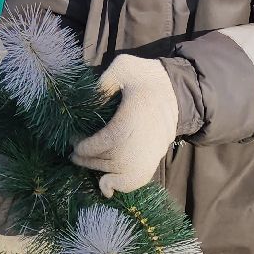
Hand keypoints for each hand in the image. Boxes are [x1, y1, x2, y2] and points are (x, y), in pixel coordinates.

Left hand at [71, 55, 178, 197]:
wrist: (179, 91)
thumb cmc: (148, 78)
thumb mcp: (124, 67)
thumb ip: (103, 81)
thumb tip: (87, 101)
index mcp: (131, 120)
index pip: (103, 142)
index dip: (84, 146)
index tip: (74, 140)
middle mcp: (141, 143)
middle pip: (108, 160)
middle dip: (86, 159)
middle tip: (74, 153)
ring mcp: (149, 154)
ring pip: (119, 173)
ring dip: (98, 170)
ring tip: (85, 161)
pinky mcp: (154, 159)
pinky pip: (137, 181)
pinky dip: (121, 186)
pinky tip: (107, 186)